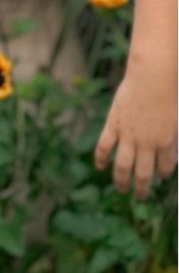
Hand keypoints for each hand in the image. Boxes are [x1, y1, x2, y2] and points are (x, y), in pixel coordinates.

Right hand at [94, 68, 178, 197]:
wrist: (153, 76)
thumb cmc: (171, 92)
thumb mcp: (178, 117)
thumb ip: (174, 136)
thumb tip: (172, 153)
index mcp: (166, 142)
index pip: (164, 168)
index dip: (162, 174)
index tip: (159, 175)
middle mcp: (147, 143)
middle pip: (143, 174)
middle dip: (142, 189)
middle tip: (140, 196)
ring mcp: (128, 136)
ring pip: (122, 166)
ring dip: (121, 181)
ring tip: (121, 189)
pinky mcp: (113, 126)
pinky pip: (104, 147)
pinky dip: (100, 159)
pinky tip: (100, 167)